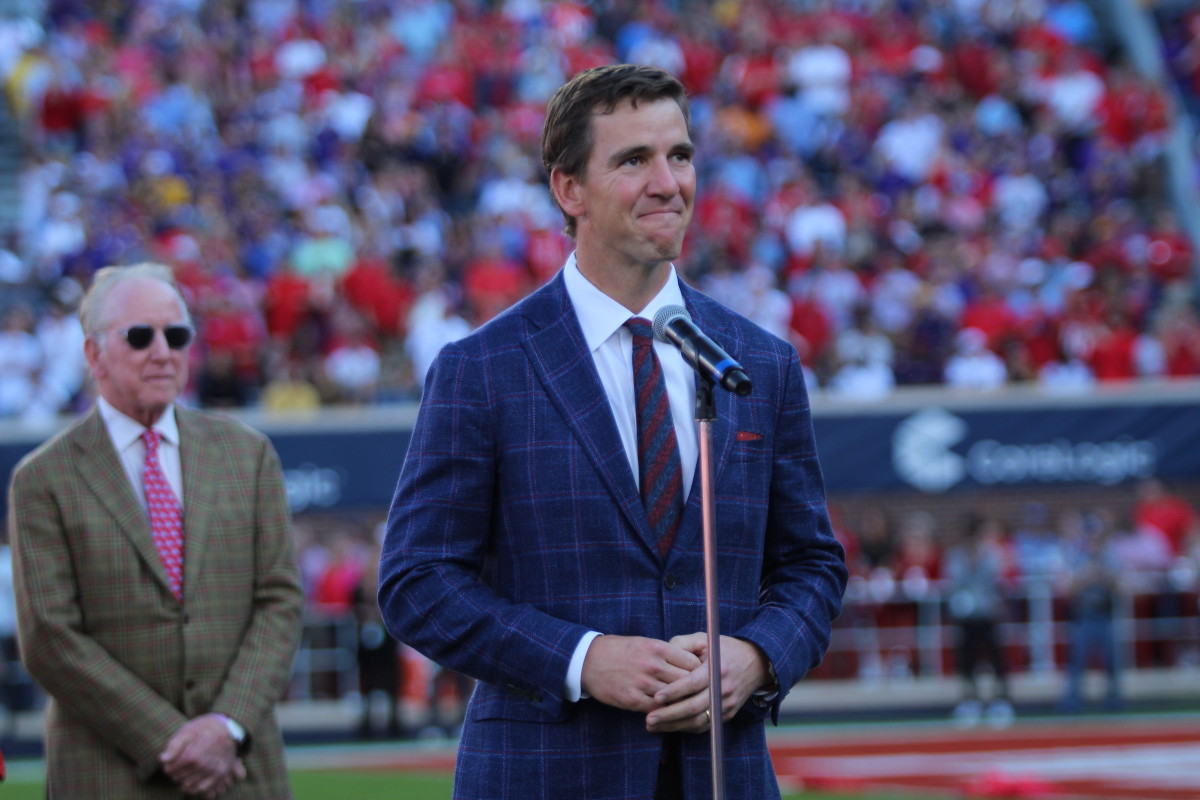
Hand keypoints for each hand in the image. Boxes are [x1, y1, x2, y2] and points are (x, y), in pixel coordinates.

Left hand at [160, 714, 244, 798]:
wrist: (227, 727)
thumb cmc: (204, 727)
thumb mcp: (187, 730)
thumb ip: (174, 745)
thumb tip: (163, 759)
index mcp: (193, 754)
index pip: (170, 768)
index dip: (167, 765)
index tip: (170, 760)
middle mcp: (203, 765)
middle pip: (178, 777)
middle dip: (175, 772)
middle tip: (178, 764)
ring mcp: (212, 771)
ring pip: (188, 784)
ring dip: (183, 779)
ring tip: (185, 769)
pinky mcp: (220, 774)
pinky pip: (202, 788)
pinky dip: (193, 788)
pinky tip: (191, 781)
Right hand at [580, 635, 701, 712]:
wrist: (588, 660)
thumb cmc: (620, 650)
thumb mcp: (645, 643)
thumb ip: (668, 653)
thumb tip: (693, 663)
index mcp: (657, 647)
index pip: (692, 662)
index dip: (701, 671)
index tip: (704, 677)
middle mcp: (652, 665)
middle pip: (687, 681)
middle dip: (695, 689)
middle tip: (702, 695)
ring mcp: (642, 684)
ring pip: (674, 698)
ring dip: (682, 703)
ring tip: (689, 706)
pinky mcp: (632, 700)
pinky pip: (657, 709)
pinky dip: (665, 712)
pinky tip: (670, 712)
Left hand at [644, 633, 770, 733]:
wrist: (755, 662)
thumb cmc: (723, 649)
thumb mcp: (704, 639)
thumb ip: (681, 643)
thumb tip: (662, 653)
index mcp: (716, 668)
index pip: (693, 683)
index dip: (674, 692)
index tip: (656, 697)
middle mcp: (723, 689)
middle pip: (694, 707)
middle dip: (669, 715)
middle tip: (649, 719)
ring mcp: (726, 704)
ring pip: (699, 721)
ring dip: (675, 726)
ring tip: (653, 726)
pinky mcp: (727, 714)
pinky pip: (705, 725)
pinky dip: (686, 728)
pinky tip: (669, 727)